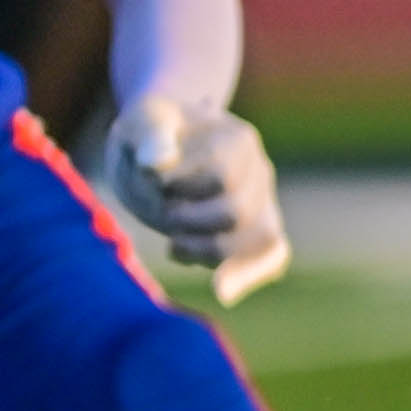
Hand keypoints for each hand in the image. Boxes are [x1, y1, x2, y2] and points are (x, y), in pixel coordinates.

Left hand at [106, 94, 290, 304]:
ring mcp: (262, 202)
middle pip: (235, 213)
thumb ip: (150, 137)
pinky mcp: (256, 228)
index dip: (179, 186)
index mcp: (237, 138)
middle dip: (187, 220)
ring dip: (206, 249)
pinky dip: (246, 273)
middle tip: (160, 210)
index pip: (218, 176)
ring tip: (173, 243)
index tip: (152, 176)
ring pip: (256, 241)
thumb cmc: (152, 130)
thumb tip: (155, 167)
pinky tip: (220, 290)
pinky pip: (269, 257)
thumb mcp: (141, 121)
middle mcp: (259, 171)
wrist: (161, 145)